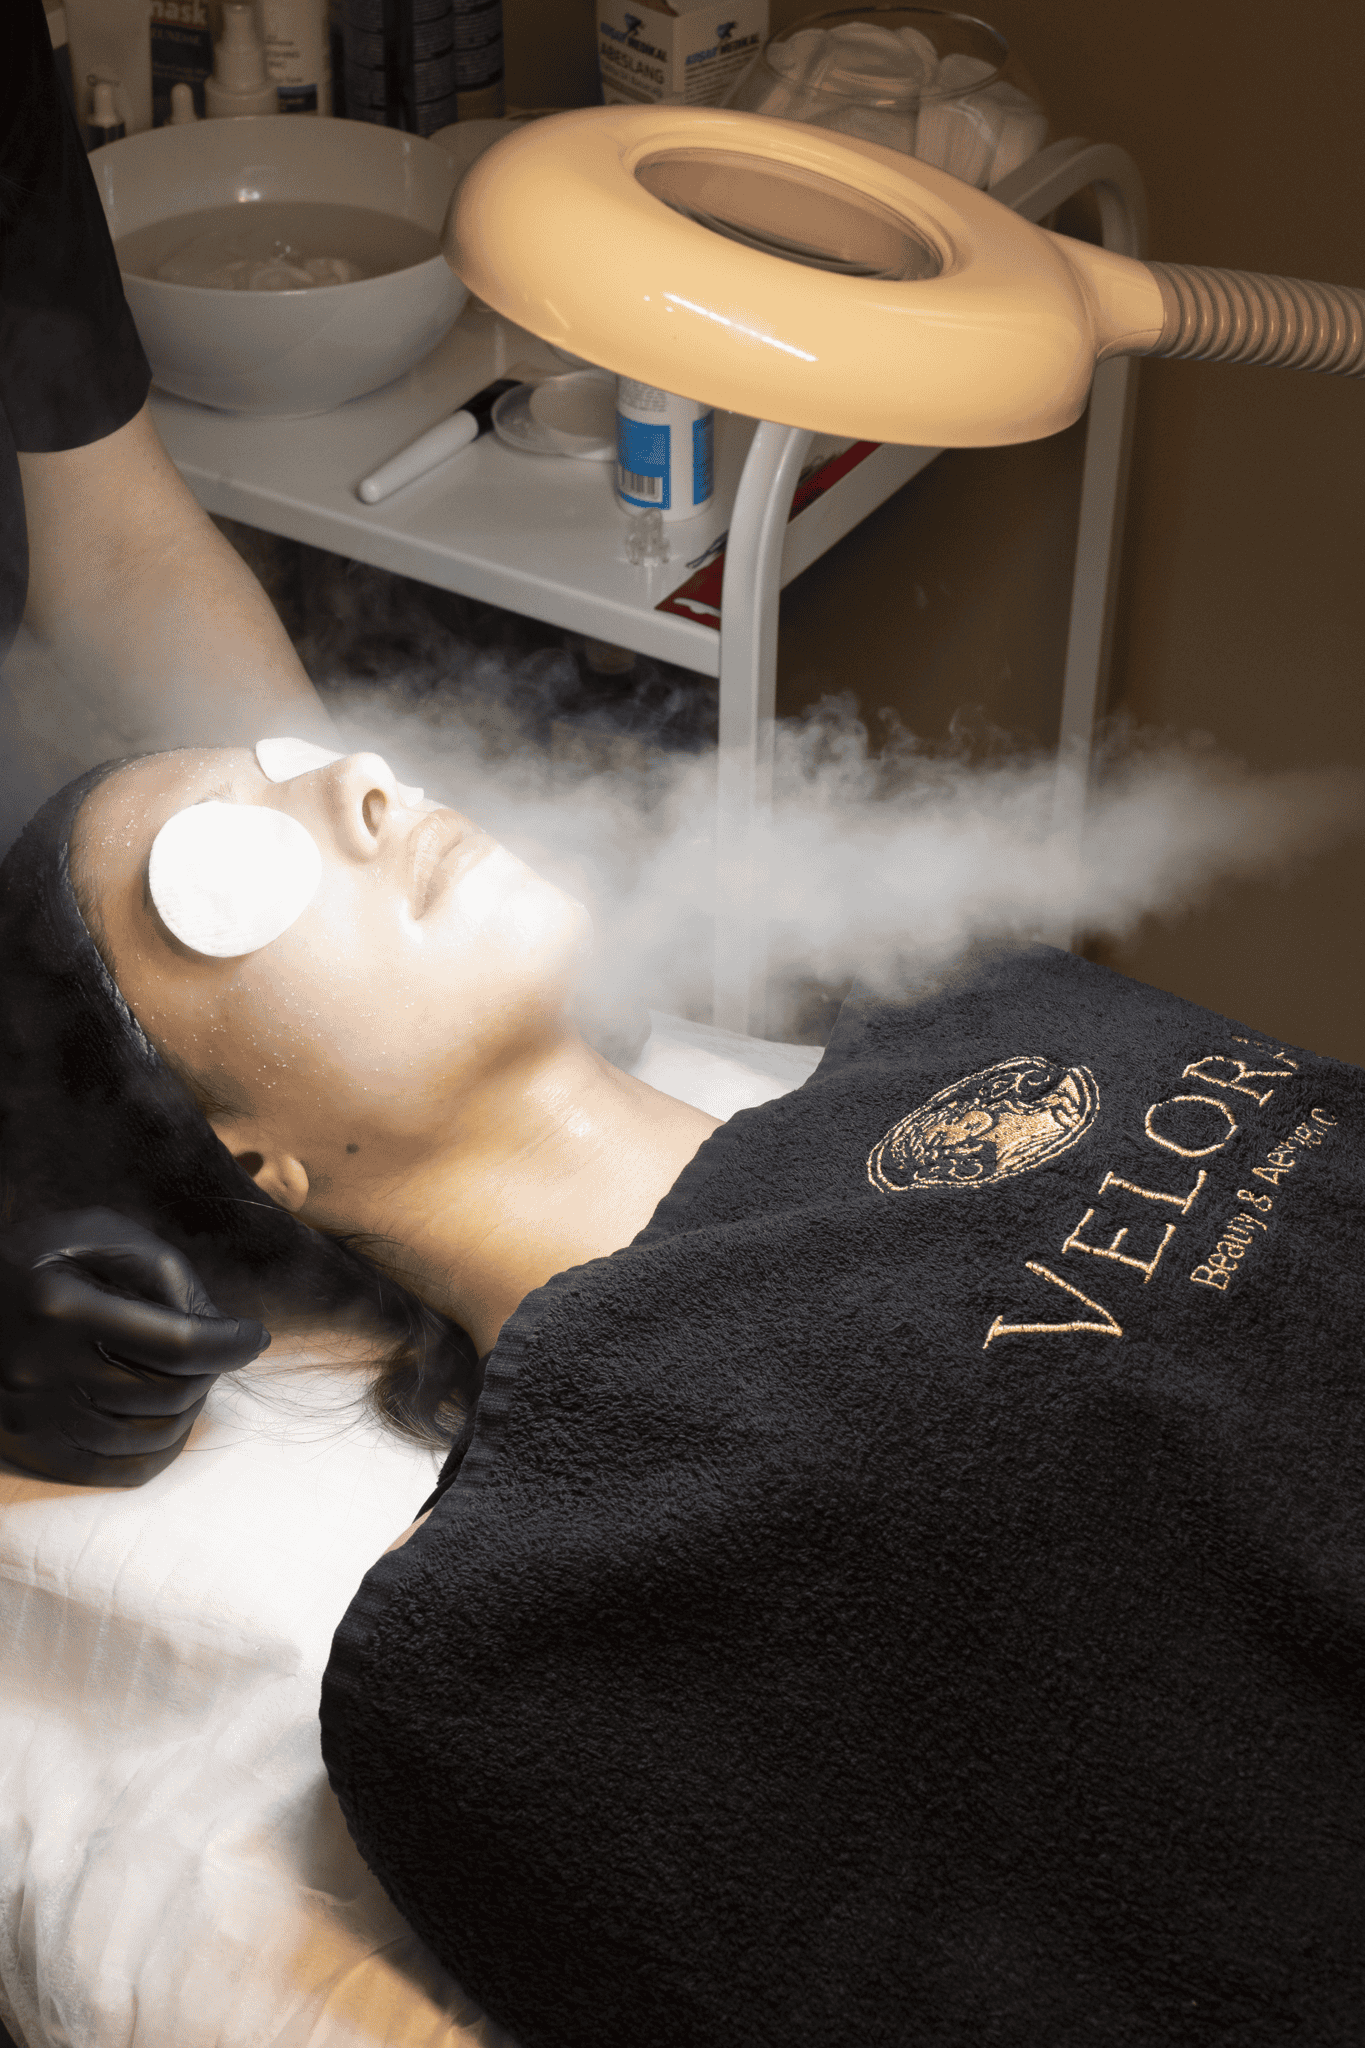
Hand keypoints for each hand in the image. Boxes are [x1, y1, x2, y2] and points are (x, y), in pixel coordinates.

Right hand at [0, 1209, 268, 1487]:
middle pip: (170, 1392)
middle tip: (214, 1350)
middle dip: (212, 1371)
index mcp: (61, 1306)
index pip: (179, 1344)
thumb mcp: (95, 1232)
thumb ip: (162, 1269)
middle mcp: (41, 1369)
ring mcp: (31, 1415)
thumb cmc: (35, 1256)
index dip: (231, 1342)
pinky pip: (118, 1471)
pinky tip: (170, 1418)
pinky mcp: (28, 1446)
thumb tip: (216, 1326)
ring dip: (189, 1407)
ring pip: (151, 1435)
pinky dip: (160, 1449)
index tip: (255, 1336)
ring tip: (190, 1376)